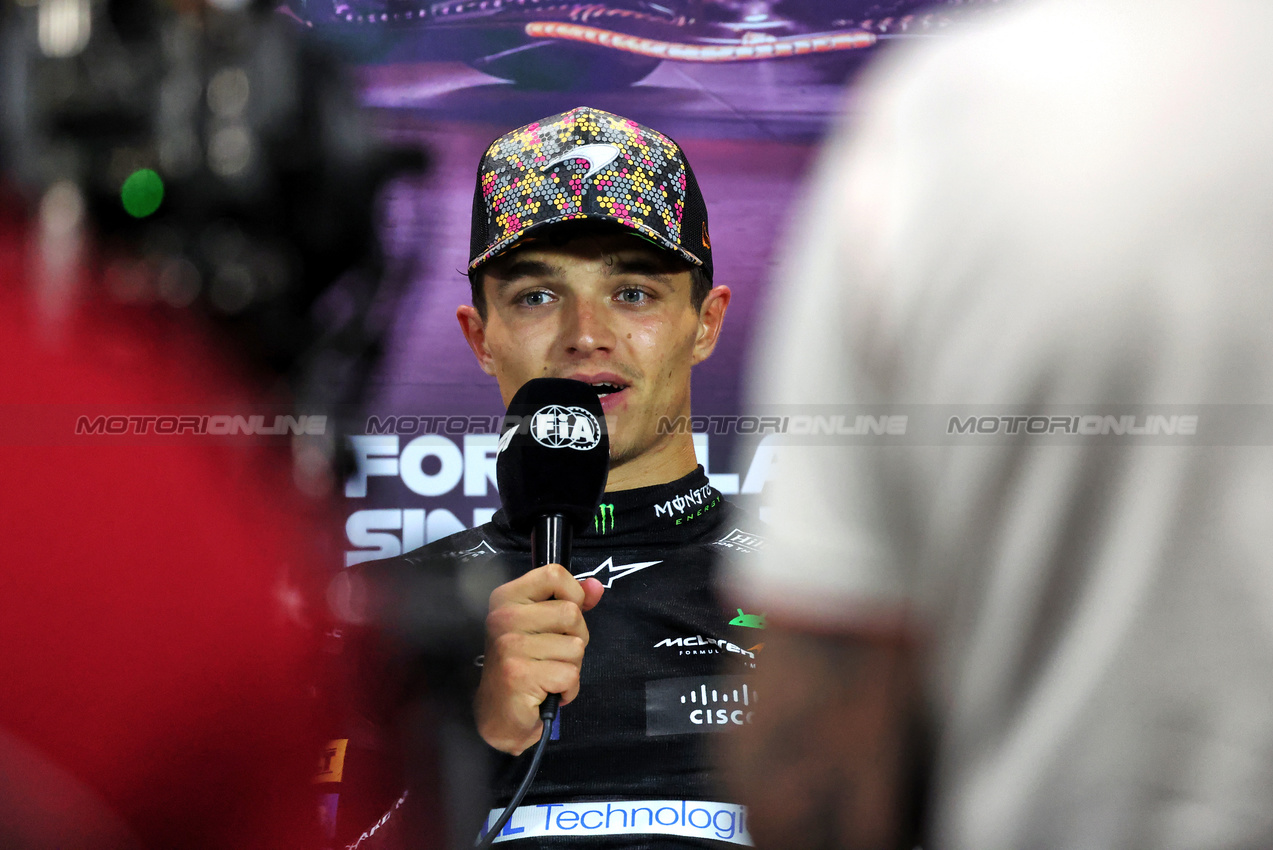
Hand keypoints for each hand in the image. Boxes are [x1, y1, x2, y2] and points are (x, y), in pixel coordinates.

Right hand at [475, 564, 604, 754]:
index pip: (553, 574)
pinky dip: (568, 689)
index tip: (565, 617)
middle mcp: (503, 617)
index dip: (573, 594)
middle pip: (571, 612)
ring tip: (549, 675)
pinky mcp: (519, 675)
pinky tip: (548, 691)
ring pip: (575, 646)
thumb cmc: (524, 666)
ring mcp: (509, 646)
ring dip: (572, 667)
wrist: (499, 716)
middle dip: (576, 638)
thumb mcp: (543, 626)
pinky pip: (570, 675)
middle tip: (555, 655)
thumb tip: (596, 587)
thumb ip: (571, 601)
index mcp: (507, 598)